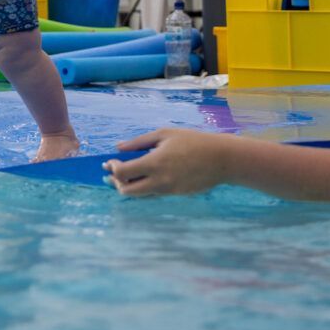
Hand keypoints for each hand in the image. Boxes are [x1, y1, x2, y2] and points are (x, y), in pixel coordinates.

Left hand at [105, 128, 233, 196]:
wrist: (221, 159)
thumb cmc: (193, 141)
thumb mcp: (165, 134)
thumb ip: (139, 142)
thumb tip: (119, 147)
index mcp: (154, 163)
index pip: (123, 173)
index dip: (112, 168)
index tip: (109, 162)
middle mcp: (159, 181)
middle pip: (127, 191)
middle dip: (116, 183)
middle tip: (114, 173)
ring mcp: (167, 191)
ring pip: (140, 196)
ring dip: (129, 187)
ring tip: (126, 177)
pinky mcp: (175, 195)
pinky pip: (153, 195)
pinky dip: (144, 188)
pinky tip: (144, 178)